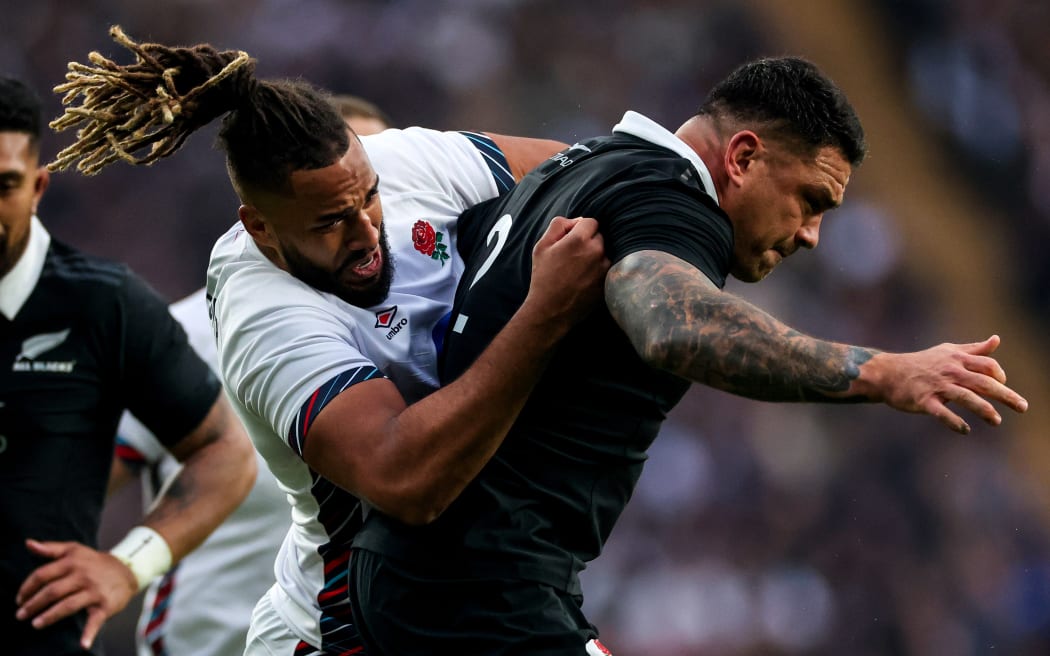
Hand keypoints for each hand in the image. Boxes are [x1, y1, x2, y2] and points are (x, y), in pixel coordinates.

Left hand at [15, 539, 137, 649]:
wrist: (127, 570)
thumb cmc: (93, 562)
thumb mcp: (74, 550)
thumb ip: (50, 548)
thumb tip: (28, 543)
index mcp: (72, 562)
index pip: (43, 575)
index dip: (27, 588)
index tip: (19, 600)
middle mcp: (83, 575)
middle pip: (52, 591)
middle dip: (34, 604)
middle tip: (20, 615)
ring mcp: (94, 591)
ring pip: (67, 605)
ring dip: (50, 616)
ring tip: (36, 624)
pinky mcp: (105, 605)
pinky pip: (95, 621)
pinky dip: (89, 633)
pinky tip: (82, 645)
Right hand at [526, 216, 609, 331]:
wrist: (551, 310)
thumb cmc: (543, 277)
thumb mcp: (541, 246)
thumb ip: (558, 225)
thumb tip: (575, 221)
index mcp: (579, 239)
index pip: (591, 222)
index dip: (580, 229)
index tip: (571, 240)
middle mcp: (596, 251)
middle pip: (599, 236)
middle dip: (588, 242)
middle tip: (572, 256)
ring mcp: (604, 268)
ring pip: (604, 253)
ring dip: (595, 257)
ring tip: (578, 270)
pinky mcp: (608, 281)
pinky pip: (607, 268)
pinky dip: (598, 270)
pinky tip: (584, 279)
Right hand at [873, 335, 1027, 433]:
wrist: (888, 373)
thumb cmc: (921, 363)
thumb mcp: (948, 351)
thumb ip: (974, 349)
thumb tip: (997, 340)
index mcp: (957, 359)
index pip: (988, 366)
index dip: (999, 376)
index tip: (1002, 386)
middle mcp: (950, 371)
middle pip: (983, 382)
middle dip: (1005, 395)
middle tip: (1023, 407)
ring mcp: (937, 386)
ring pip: (966, 397)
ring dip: (984, 410)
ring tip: (997, 421)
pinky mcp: (924, 400)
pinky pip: (942, 412)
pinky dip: (954, 421)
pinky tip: (966, 430)